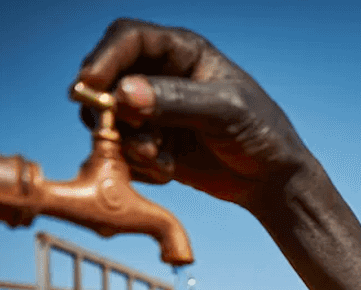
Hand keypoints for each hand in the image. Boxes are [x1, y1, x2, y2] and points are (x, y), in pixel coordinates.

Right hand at [77, 18, 312, 207]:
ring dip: (125, 140)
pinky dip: (136, 162)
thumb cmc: (261, 133)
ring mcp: (153, 111)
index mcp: (182, 52)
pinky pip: (122, 149)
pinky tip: (167, 170)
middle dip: (107, 105)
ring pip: (110, 117)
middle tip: (117, 130)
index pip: (129, 39)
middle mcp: (161, 76)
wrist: (271, 180)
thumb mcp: (226, 111)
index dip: (104, 57)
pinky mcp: (152, 143)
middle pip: (107, 77)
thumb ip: (176, 100)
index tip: (89, 85)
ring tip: (158, 156)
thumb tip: (124, 93)